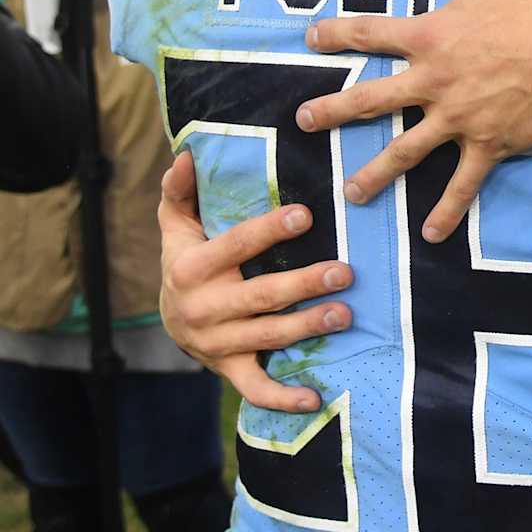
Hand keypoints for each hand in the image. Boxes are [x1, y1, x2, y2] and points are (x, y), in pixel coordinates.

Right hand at [158, 151, 353, 412]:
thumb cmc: (187, 256)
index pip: (235, 245)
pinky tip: (315, 396)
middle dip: (303, 284)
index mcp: (190, 268)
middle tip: (345, 271)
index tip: (306, 214)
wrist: (167, 317)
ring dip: (307, 327)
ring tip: (345, 313)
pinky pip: (255, 387)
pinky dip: (283, 397)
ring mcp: (216, 343)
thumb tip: (188, 153)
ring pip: (267, 336)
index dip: (269, 230)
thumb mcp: (177, 222)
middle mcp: (202, 308)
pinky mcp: (228, 369)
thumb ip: (182, 190)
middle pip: (260, 296)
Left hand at [297, 0, 531, 242]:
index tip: (310, 37)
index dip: (337, 33)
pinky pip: (464, 184)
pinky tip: (430, 233)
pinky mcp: (491, 144)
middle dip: (335, 111)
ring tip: (350, 194)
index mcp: (432, 36)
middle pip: (373, 99)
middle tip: (304, 122)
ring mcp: (460, 118)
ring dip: (375, 173)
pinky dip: (448, 211)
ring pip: (406, 151)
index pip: (371, 33)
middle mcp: (435, 81)